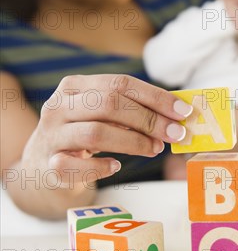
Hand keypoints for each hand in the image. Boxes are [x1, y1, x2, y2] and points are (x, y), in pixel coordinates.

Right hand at [21, 74, 192, 187]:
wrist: (41, 167)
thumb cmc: (81, 135)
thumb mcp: (99, 115)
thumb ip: (131, 110)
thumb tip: (176, 115)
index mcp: (75, 86)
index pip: (120, 83)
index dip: (155, 97)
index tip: (183, 112)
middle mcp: (58, 106)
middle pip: (109, 104)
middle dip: (149, 119)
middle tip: (175, 134)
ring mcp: (51, 136)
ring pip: (95, 133)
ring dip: (133, 142)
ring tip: (154, 149)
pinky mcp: (49, 165)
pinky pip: (78, 166)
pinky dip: (101, 167)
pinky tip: (116, 166)